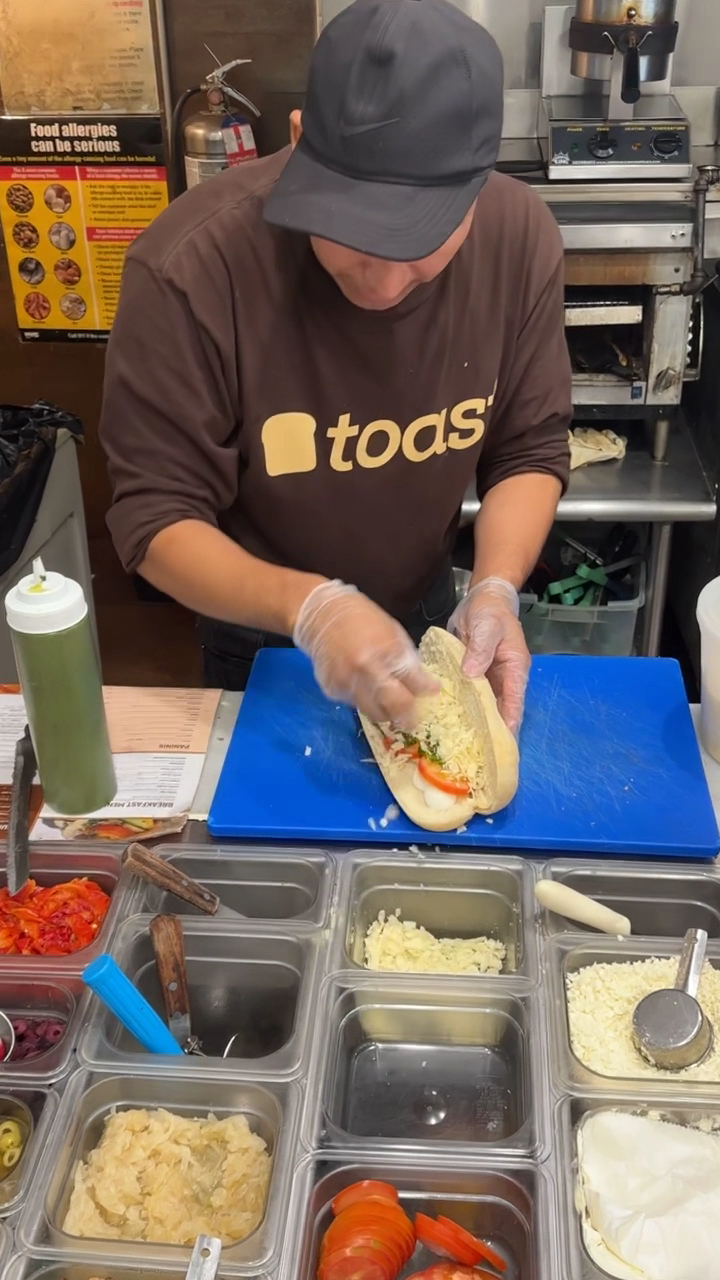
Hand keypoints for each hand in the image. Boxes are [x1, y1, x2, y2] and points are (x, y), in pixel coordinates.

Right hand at [293, 580, 438, 727]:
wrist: (319, 615)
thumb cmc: (361, 618)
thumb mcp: (392, 631)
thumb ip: (407, 659)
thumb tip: (425, 685)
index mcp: (386, 650)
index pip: (414, 682)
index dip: (426, 691)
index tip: (431, 693)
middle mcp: (367, 670)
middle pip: (395, 706)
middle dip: (408, 716)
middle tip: (413, 718)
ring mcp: (347, 682)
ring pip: (375, 713)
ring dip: (386, 712)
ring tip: (389, 705)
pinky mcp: (332, 690)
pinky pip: (354, 705)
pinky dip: (364, 701)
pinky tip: (364, 687)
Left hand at [449, 576, 529, 735]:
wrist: (483, 599)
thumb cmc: (490, 612)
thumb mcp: (486, 626)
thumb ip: (480, 649)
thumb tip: (471, 674)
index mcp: (515, 668)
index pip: (515, 700)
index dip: (509, 722)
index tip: (502, 742)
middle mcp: (505, 678)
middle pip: (502, 709)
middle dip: (492, 730)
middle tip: (479, 752)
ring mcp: (489, 679)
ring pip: (485, 706)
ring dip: (477, 722)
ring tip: (464, 745)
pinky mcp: (474, 677)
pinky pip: (471, 696)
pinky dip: (464, 709)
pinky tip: (451, 723)